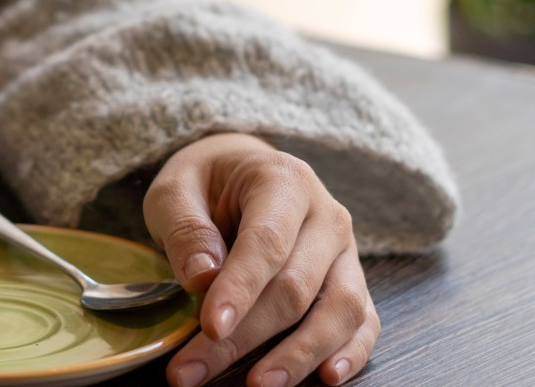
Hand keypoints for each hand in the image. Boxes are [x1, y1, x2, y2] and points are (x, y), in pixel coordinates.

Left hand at [142, 133, 377, 386]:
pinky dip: (349, 353)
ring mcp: (344, 252)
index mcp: (284, 181)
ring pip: (340, 310)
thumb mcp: (174, 190)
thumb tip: (203, 278)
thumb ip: (185, 228)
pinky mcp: (350, 282)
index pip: (267, 242)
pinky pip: (362, 322)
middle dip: (245, 336)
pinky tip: (325, 378)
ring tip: (258, 385)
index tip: (210, 327)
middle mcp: (326, 216)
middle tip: (193, 371)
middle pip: (295, 286)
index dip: (240, 289)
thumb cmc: (204, 182)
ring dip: (299, 354)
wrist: (238, 170)